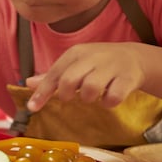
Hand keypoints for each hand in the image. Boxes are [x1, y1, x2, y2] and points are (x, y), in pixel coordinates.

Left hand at [24, 42, 144, 111]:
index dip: (42, 92)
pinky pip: (114, 97)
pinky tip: (110, 98)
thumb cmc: (98, 63)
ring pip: (91, 88)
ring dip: (88, 98)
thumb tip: (28, 83)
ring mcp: (111, 66)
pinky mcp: (128, 78)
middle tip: (71, 97)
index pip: (54, 73)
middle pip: (70, 80)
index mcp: (76, 53)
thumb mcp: (75, 64)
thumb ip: (53, 76)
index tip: (32, 108)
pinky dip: (109, 102)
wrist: (133, 57)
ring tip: (93, 95)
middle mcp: (92, 57)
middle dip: (66, 94)